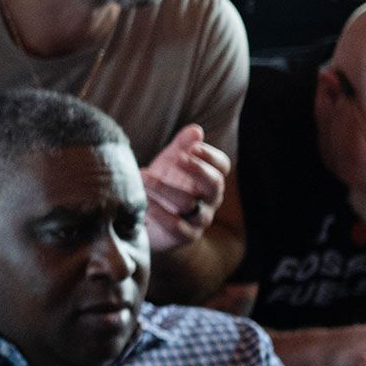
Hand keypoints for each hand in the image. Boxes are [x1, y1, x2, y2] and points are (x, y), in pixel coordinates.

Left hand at [140, 124, 229, 253]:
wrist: (153, 224)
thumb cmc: (164, 186)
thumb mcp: (171, 163)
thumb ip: (182, 146)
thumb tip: (196, 129)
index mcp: (209, 179)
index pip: (222, 166)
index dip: (210, 156)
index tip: (193, 147)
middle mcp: (209, 199)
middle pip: (215, 184)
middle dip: (198, 170)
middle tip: (178, 159)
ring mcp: (199, 219)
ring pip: (189, 203)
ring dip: (165, 188)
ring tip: (143, 177)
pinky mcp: (184, 235)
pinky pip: (176, 225)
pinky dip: (159, 212)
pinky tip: (144, 201)